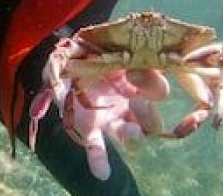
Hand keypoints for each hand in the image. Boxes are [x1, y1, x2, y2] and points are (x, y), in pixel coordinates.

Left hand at [30, 64, 168, 180]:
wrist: (64, 60)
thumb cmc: (92, 54)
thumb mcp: (109, 49)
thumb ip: (125, 55)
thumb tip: (144, 64)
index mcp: (137, 84)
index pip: (158, 91)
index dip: (154, 84)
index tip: (138, 72)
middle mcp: (129, 105)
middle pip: (151, 122)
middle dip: (149, 115)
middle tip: (137, 101)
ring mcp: (112, 120)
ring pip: (131, 136)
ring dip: (133, 136)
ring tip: (130, 131)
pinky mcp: (90, 129)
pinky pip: (97, 148)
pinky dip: (99, 160)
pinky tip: (102, 173)